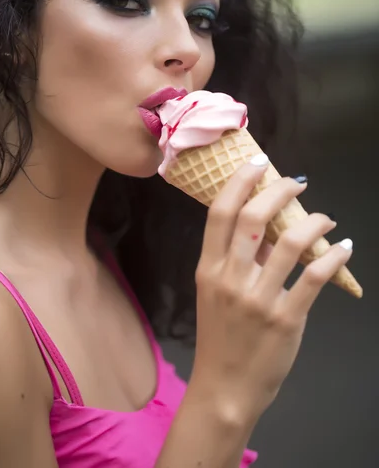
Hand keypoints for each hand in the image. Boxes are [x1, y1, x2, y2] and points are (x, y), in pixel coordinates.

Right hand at [191, 155, 352, 424]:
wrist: (224, 388)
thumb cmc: (220, 338)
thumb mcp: (215, 295)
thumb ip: (236, 261)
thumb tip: (265, 228)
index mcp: (209, 269)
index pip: (220, 214)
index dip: (239, 182)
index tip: (257, 163)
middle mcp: (230, 279)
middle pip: (253, 219)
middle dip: (278, 191)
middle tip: (296, 183)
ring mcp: (258, 300)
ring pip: (290, 243)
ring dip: (314, 222)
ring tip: (326, 219)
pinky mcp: (286, 319)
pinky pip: (314, 277)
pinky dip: (334, 257)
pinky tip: (343, 248)